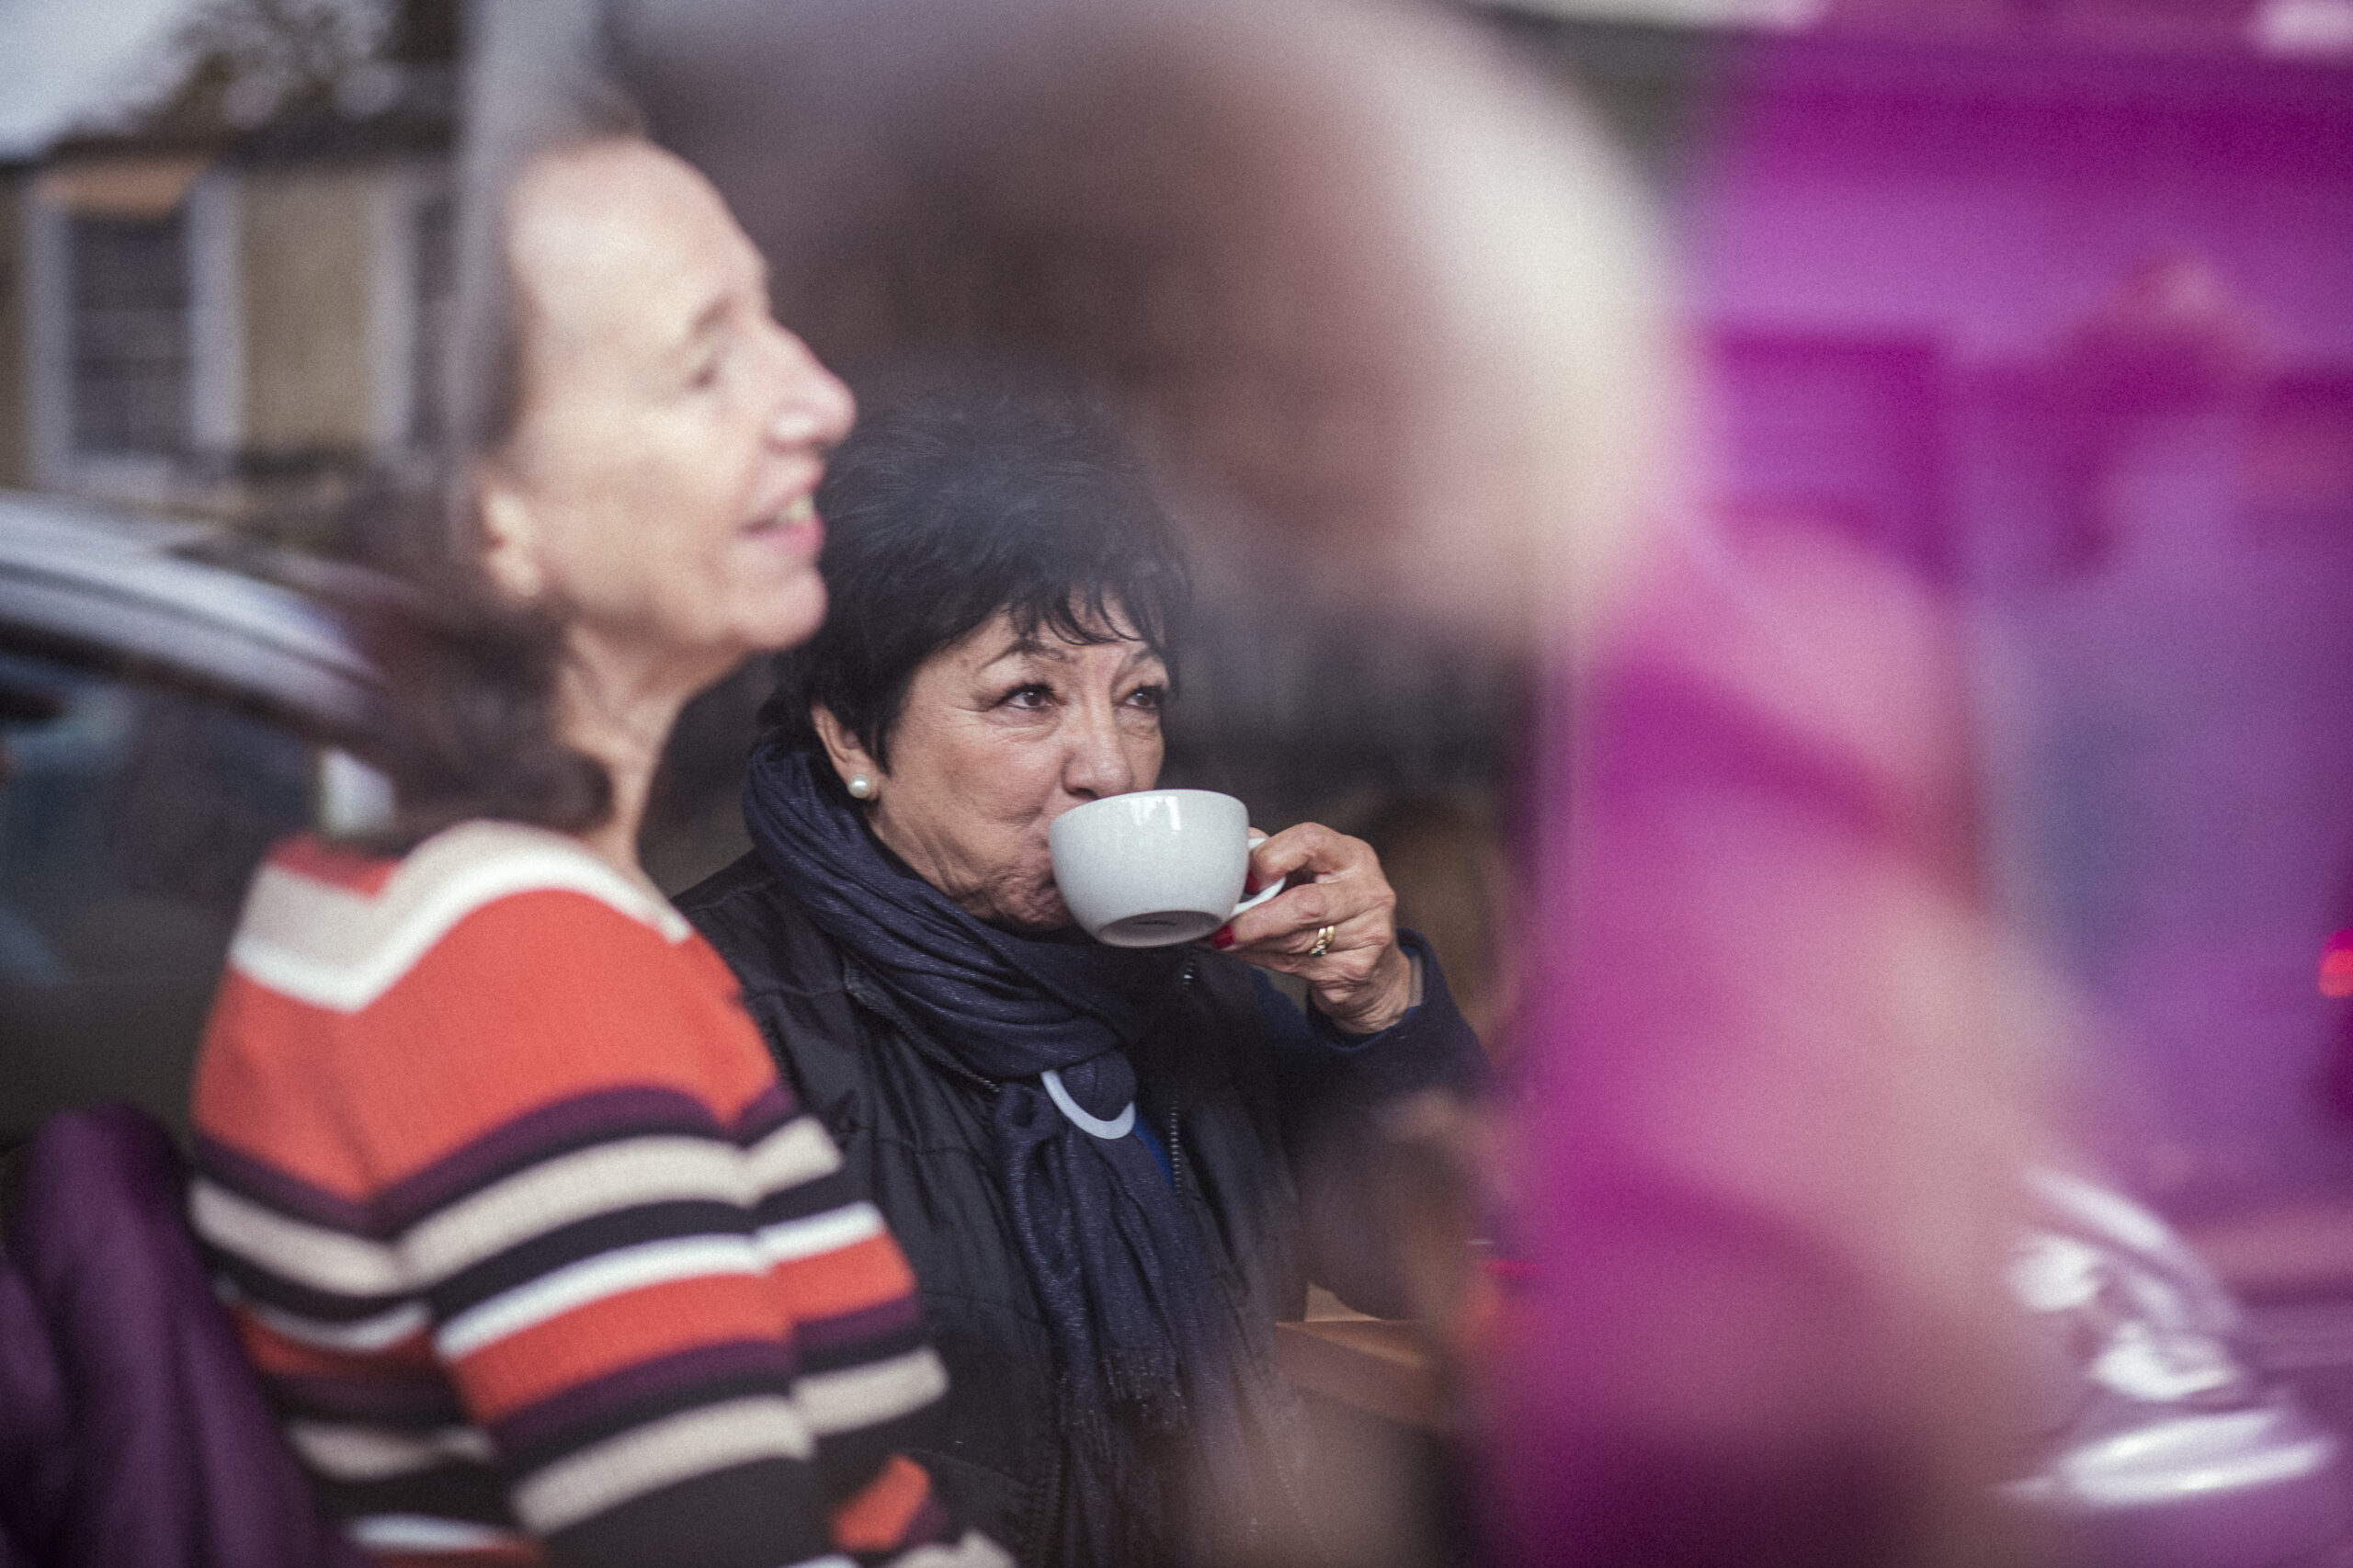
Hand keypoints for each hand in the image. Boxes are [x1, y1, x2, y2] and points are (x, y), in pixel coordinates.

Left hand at [1209, 822, 1418, 1034]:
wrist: (1376, 968)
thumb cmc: (1335, 911)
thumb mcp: (1313, 875)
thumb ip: (1277, 859)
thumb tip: (1231, 851)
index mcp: (1353, 856)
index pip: (1309, 841)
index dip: (1270, 858)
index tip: (1247, 879)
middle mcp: (1368, 891)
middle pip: (1306, 903)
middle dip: (1256, 918)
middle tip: (1224, 926)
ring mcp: (1367, 933)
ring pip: (1296, 940)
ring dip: (1251, 942)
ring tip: (1223, 939)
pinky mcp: (1355, 968)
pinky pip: (1295, 964)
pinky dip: (1260, 958)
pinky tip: (1245, 952)